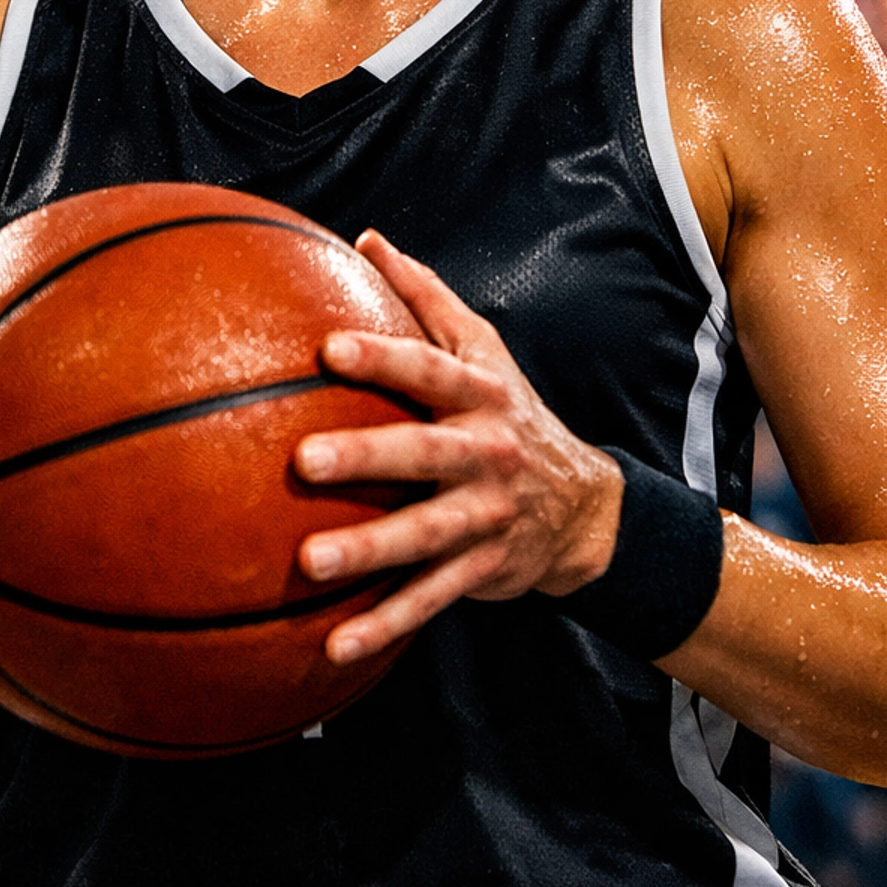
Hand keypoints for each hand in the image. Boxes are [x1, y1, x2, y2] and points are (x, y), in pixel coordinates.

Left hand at [295, 232, 623, 664]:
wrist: (584, 507)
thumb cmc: (507, 411)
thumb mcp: (482, 348)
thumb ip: (424, 296)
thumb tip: (365, 239)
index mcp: (479, 394)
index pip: (428, 368)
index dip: (382, 356)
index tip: (327, 348)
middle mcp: (487, 454)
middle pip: (423, 453)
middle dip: (366, 457)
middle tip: (302, 460)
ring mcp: (486, 517)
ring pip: (423, 537)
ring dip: (366, 552)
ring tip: (307, 563)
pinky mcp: (481, 572)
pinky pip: (429, 601)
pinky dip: (384, 626)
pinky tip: (332, 647)